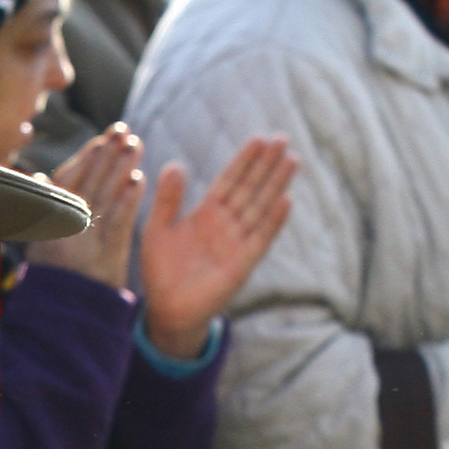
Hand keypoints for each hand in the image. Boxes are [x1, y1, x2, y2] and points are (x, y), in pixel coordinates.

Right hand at [29, 126, 148, 290]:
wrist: (63, 321)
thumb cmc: (53, 281)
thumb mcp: (37, 244)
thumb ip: (43, 209)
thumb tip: (42, 177)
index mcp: (46, 221)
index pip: (69, 180)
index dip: (87, 157)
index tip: (102, 139)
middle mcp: (64, 228)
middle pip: (89, 182)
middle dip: (107, 154)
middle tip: (123, 131)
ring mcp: (85, 242)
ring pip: (105, 197)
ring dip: (121, 168)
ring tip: (135, 145)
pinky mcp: (106, 258)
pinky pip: (117, 225)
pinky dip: (128, 202)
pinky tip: (139, 182)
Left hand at [133, 132, 293, 357]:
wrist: (167, 309)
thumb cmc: (161, 271)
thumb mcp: (157, 230)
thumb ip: (167, 200)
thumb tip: (174, 165)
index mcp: (206, 214)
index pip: (229, 180)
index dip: (244, 161)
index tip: (259, 138)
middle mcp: (225, 225)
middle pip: (250, 188)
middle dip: (265, 164)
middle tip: (282, 138)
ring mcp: (236, 242)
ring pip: (260, 207)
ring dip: (275, 184)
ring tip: (291, 160)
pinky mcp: (243, 263)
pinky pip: (261, 238)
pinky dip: (273, 221)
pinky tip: (286, 200)